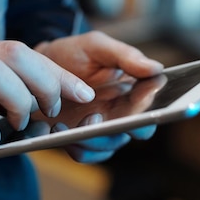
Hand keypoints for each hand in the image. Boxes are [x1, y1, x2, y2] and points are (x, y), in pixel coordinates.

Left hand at [34, 31, 163, 162]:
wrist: (43, 63)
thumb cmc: (75, 53)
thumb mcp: (98, 46)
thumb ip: (127, 56)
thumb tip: (157, 69)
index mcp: (134, 91)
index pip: (153, 106)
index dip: (151, 108)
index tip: (139, 102)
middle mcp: (122, 113)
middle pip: (137, 131)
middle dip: (124, 128)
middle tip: (103, 117)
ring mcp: (101, 128)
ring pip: (110, 145)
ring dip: (95, 138)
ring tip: (78, 122)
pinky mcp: (80, 139)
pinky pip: (85, 153)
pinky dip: (76, 146)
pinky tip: (60, 129)